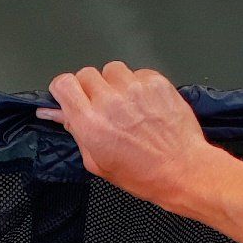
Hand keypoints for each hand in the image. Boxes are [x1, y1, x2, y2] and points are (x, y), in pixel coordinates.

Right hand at [39, 61, 219, 209]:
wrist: (181, 169)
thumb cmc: (142, 173)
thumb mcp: (97, 162)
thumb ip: (77, 132)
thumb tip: (60, 113)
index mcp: (91, 124)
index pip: (64, 84)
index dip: (64, 88)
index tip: (69, 95)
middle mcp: (110, 102)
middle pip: (86, 74)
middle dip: (90, 88)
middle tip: (102, 106)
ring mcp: (134, 89)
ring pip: (112, 69)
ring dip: (114, 83)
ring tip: (125, 104)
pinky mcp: (155, 82)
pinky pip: (137, 72)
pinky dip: (137, 84)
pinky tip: (144, 104)